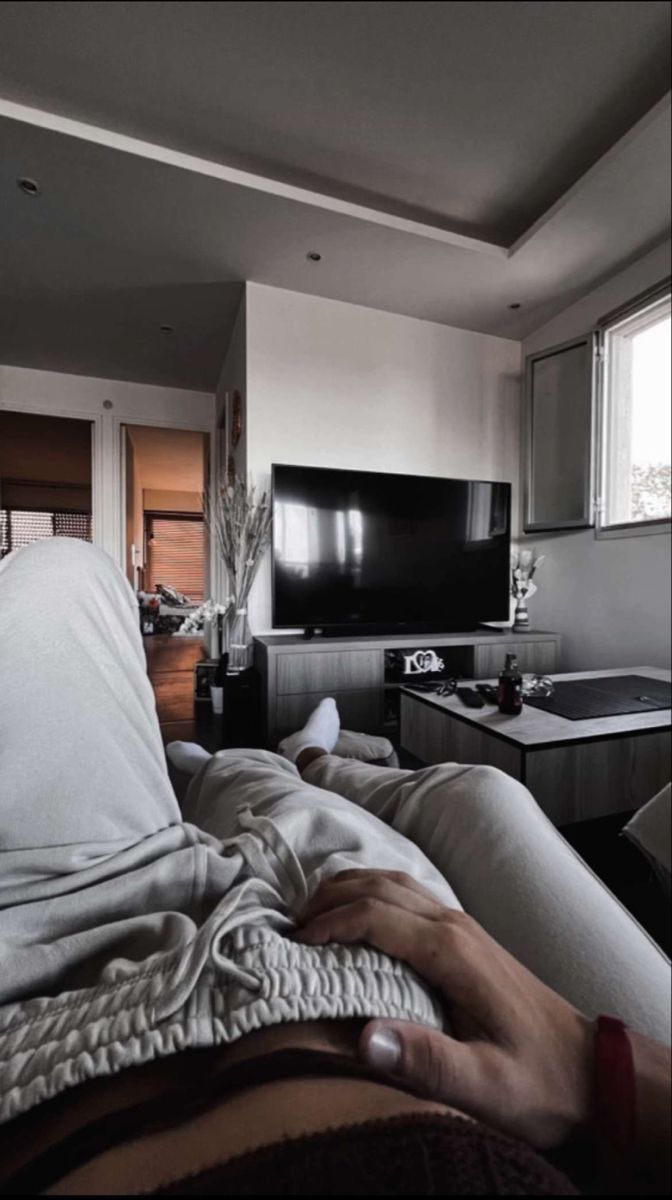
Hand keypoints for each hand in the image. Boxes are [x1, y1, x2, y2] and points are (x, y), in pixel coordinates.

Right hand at [297, 869, 593, 1149]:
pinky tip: (355, 914)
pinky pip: (408, 897)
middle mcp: (455, 926)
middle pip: (380, 887)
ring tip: (309, 915)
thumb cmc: (538, 1083)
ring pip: (395, 883)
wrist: (590, 1073)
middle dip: (328, 898)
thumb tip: (364, 1038)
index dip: (328, 923)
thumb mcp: (485, 1086)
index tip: (293, 945)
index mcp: (453, 952)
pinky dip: (370, 894)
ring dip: (348, 889)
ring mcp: (462, 927)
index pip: (375, 915)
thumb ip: (427, 1063)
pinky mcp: (464, 938)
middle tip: (288, 926)